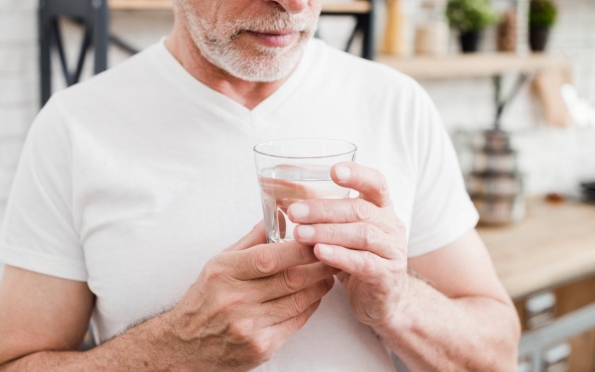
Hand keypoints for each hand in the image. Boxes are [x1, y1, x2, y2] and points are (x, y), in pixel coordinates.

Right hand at [165, 223, 336, 370]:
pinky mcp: (261, 347)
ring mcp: (249, 326)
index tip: (318, 238)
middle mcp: (236, 300)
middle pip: (290, 279)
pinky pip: (296, 322)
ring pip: (298, 301)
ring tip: (329, 272)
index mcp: (225, 273)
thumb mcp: (219, 262)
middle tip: (334, 253)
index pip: (269, 257)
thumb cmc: (204, 299)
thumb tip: (280, 215)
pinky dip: (310, 305)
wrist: (184, 345)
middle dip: (319, 264)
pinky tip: (315, 294)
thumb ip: (252, 240)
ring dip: (319, 285)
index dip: (300, 248)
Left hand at [287, 163, 407, 328]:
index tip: (333, 170)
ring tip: (300, 234)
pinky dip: (340, 257)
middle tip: (295, 212)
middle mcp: (392, 226)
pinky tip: (320, 253)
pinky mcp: (388, 277)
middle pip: (360, 210)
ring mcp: (393, 252)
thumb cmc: (356, 259)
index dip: (357, 175)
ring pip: (362, 235)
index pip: (376, 183)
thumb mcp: (342, 232)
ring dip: (328, 232)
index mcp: (382, 209)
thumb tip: (283, 194)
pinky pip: (364, 263)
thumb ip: (323, 214)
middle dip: (325, 209)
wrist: (380, 300)